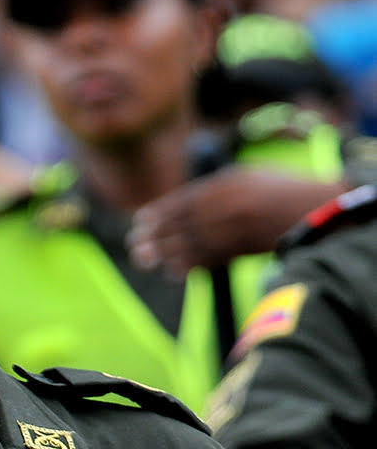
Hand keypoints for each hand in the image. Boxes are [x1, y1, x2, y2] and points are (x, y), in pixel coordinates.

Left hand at [127, 170, 345, 276]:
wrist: (312, 209)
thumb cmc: (279, 192)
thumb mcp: (245, 177)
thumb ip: (214, 189)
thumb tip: (185, 205)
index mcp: (221, 184)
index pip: (180, 201)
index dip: (157, 214)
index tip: (140, 221)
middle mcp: (221, 206)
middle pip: (177, 224)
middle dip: (152, 236)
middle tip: (135, 245)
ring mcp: (230, 227)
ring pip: (186, 243)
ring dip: (162, 253)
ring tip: (144, 260)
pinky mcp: (239, 248)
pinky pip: (206, 259)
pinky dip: (186, 265)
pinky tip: (172, 270)